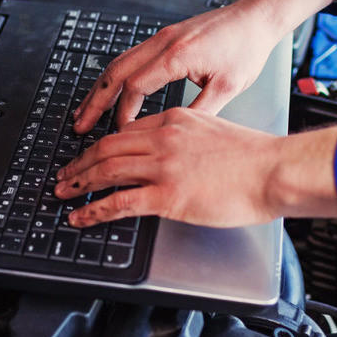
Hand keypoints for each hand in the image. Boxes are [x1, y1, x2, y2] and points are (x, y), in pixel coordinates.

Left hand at [54, 107, 336, 227]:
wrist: (274, 170)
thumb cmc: (255, 157)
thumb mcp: (215, 130)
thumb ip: (188, 138)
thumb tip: (174, 154)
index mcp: (175, 120)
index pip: (127, 130)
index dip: (102, 144)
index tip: (92, 154)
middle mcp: (163, 138)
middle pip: (107, 146)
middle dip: (80, 161)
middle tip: (65, 172)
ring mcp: (163, 167)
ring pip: (106, 170)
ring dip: (79, 182)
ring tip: (63, 192)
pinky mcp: (167, 196)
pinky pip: (119, 201)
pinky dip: (93, 209)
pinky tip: (80, 216)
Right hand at [71, 0, 334, 132]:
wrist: (254, 18)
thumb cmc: (246, 48)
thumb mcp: (228, 87)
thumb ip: (199, 111)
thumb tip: (173, 135)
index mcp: (177, 55)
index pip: (136, 86)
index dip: (123, 113)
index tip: (120, 133)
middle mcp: (163, 43)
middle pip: (115, 72)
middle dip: (95, 101)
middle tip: (79, 124)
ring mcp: (161, 38)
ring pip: (119, 63)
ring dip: (100, 88)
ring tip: (85, 111)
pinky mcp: (164, 38)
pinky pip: (130, 58)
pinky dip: (115, 77)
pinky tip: (109, 91)